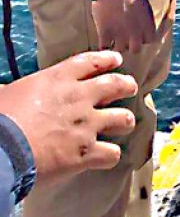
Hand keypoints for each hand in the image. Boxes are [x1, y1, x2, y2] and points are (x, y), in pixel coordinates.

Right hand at [0, 51, 136, 179]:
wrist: (3, 150)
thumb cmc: (1, 120)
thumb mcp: (6, 94)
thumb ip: (16, 91)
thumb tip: (4, 92)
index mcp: (58, 79)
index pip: (91, 62)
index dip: (107, 60)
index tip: (116, 60)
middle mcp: (79, 97)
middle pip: (115, 84)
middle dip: (126, 85)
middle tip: (130, 87)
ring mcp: (86, 124)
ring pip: (122, 118)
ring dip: (125, 121)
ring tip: (125, 124)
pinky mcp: (87, 152)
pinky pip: (112, 153)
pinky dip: (111, 156)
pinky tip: (107, 157)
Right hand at [91, 0, 156, 53]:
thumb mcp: (142, 3)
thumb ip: (143, 17)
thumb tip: (141, 23)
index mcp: (147, 24)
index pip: (149, 40)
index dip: (143, 37)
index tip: (138, 34)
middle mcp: (136, 33)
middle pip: (135, 49)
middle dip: (131, 45)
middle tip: (125, 38)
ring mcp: (120, 35)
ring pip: (119, 50)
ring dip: (116, 45)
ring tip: (112, 40)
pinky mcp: (105, 34)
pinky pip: (104, 47)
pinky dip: (103, 45)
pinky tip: (102, 40)